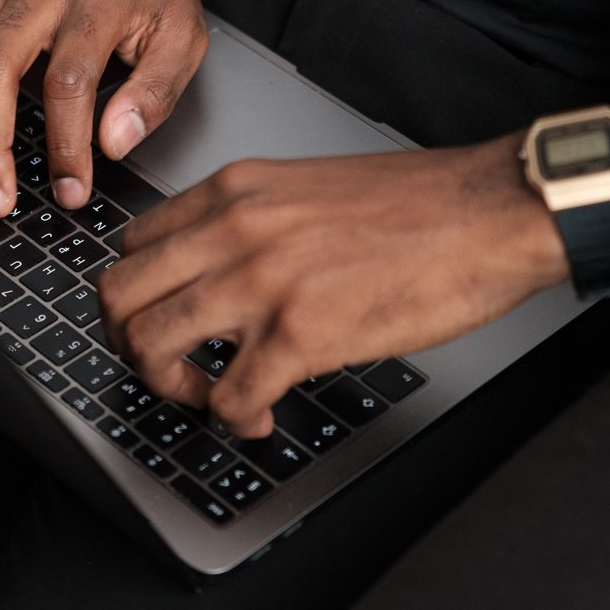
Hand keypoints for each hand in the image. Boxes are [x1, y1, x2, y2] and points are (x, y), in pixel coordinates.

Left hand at [97, 135, 572, 437]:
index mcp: (236, 190)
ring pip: (151, 345)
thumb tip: (220, 272)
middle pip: (119, 295)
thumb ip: (253, 222)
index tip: (158, 321)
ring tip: (209, 396)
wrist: (490, 212)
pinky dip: (234, 420)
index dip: (136, 297)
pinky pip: (227, 397)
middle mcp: (235, 228)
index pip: (132, 245)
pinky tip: (261, 416)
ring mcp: (262, 280)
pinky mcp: (302, 333)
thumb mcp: (308, 189)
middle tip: (166, 368)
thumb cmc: (421, 206)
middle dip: (128, 346)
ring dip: (169, 386)